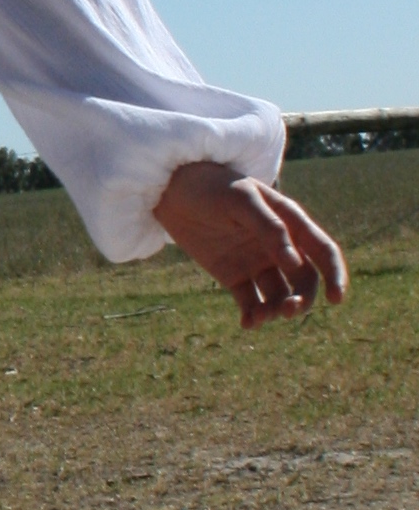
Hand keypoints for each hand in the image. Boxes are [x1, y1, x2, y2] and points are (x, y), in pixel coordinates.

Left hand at [151, 161, 346, 329]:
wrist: (173, 189)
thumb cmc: (214, 186)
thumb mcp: (243, 201)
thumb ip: (270, 229)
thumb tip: (295, 264)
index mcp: (291, 223)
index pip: (323, 253)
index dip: (335, 276)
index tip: (336, 300)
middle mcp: (278, 247)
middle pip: (303, 281)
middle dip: (302, 299)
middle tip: (287, 311)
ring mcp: (256, 263)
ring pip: (278, 296)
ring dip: (276, 311)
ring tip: (259, 317)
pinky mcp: (233, 277)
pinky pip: (250, 303)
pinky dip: (253, 316)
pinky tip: (248, 324)